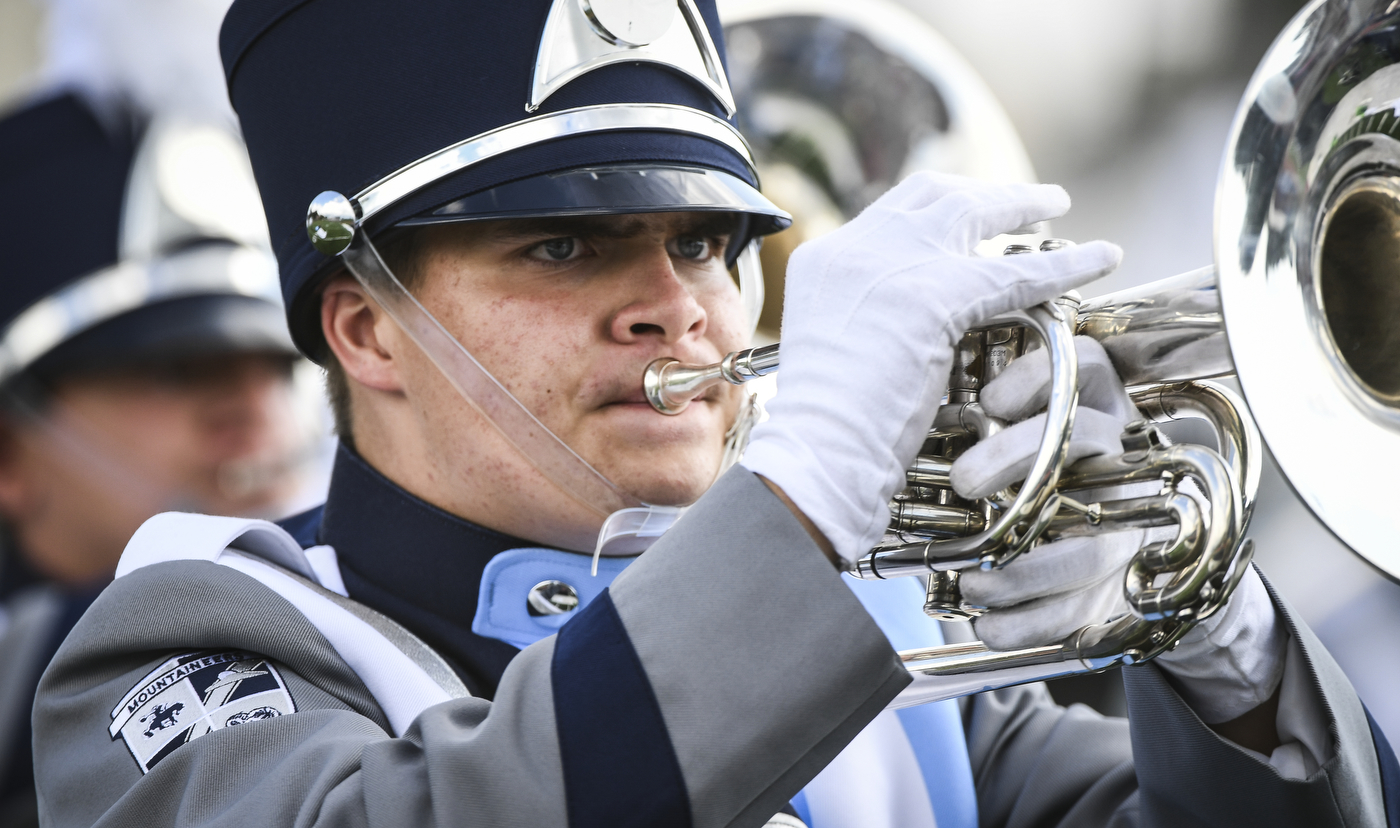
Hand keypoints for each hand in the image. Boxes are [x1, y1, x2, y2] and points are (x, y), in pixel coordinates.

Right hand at [741, 172, 1120, 561]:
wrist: (817, 454)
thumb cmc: (826, 433)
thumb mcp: (836, 353)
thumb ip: (868, 320)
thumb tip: (909, 324)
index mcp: (824, 261)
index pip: (890, 216)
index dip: (938, 212)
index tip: (970, 219)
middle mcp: (853, 248)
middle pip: (929, 196)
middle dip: (981, 193)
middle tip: (1025, 201)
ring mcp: (890, 264)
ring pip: (973, 212)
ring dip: (1023, 203)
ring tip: (1060, 204)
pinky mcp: (934, 295)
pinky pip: (1017, 272)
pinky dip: (1065, 263)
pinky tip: (1101, 257)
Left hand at [949, 338, 1286, 728]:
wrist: (1104, 543)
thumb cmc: (1033, 476)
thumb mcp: (1015, 436)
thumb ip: (981, 423)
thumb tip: (913, 422)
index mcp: (1098, 408)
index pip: (1089, 366)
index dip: (1038, 377)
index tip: (989, 401)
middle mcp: (1122, 458)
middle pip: (1087, 440)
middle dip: (1019, 456)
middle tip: (962, 480)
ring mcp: (1130, 524)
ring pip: (1090, 549)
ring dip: (1022, 573)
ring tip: (971, 583)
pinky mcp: (1123, 584)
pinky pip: (1084, 611)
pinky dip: (1031, 624)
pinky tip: (989, 625)